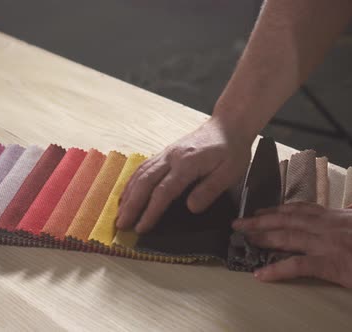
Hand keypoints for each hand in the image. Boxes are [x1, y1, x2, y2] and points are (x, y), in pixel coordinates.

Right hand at [116, 117, 252, 232]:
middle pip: (144, 182)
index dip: (150, 211)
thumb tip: (191, 208)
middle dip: (131, 205)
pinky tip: (127, 194)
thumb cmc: (231, 150)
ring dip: (128, 194)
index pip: (163, 191)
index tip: (141, 228)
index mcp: (187, 164)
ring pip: (140, 174)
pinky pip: (143, 168)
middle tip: (121, 225)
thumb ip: (210, 190)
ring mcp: (166, 153)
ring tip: (120, 214)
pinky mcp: (165, 153)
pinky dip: (132, 182)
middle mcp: (171, 157)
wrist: (227, 124)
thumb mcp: (230, 172)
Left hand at [232, 192, 351, 294]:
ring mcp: (326, 244)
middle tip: (239, 223)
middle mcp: (325, 227)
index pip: (299, 209)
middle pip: (285, 220)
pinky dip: (277, 270)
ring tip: (243, 240)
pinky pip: (298, 266)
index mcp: (336, 216)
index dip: (277, 210)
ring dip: (262, 238)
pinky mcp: (331, 264)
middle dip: (259, 221)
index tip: (260, 211)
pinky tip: (261, 274)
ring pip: (286, 237)